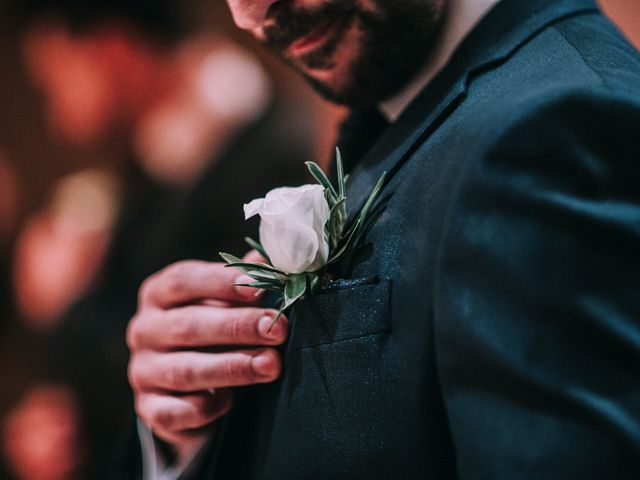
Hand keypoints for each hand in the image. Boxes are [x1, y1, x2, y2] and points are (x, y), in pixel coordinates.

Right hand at [127, 252, 287, 458]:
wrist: (182, 386)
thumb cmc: (210, 329)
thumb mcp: (221, 302)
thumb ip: (243, 282)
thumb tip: (270, 261)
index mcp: (159, 294)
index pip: (184, 281)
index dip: (221, 283)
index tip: (259, 288)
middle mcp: (145, 329)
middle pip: (188, 325)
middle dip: (238, 327)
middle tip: (277, 330)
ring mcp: (142, 371)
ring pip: (185, 370)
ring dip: (232, 367)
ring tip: (271, 365)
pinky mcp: (148, 408)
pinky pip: (174, 411)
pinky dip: (203, 407)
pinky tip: (229, 401)